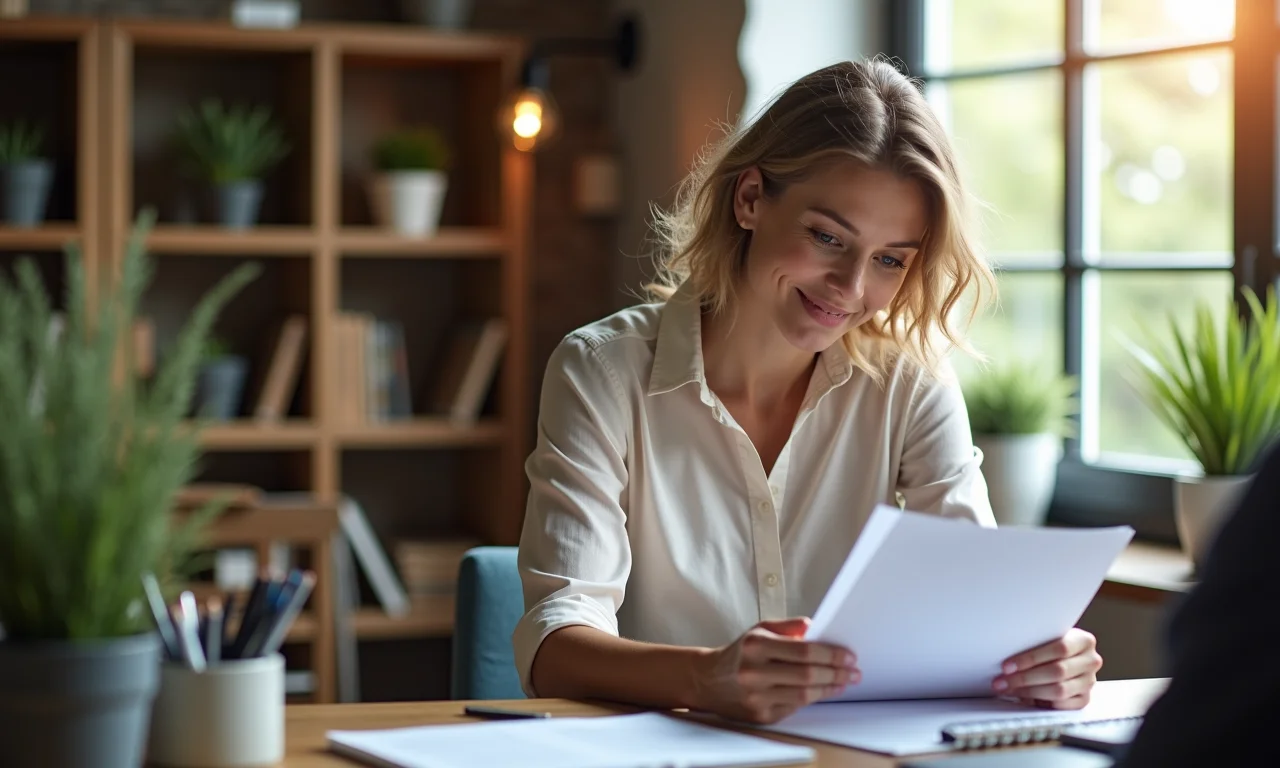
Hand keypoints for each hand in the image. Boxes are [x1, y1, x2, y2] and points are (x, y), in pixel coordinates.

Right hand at [692, 617, 858, 723]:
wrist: (709, 680)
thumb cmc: (741, 653)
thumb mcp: (760, 629)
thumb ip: (789, 626)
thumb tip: (816, 627)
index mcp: (756, 646)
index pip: (803, 651)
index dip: (831, 654)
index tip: (849, 655)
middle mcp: (754, 672)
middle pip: (807, 675)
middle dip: (836, 673)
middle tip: (853, 671)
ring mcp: (756, 696)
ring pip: (804, 695)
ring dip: (830, 688)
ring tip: (844, 681)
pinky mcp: (760, 715)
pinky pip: (795, 707)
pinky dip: (813, 698)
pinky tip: (825, 691)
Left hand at [994, 628, 1102, 709]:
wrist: (1064, 659)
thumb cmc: (1048, 646)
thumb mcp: (1046, 638)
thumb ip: (1035, 642)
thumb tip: (1005, 652)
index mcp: (1084, 641)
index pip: (1060, 648)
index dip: (1031, 658)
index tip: (1006, 666)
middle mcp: (1091, 661)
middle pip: (1058, 671)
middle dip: (1025, 678)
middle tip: (1001, 681)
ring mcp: (1089, 682)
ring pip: (1059, 690)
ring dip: (1028, 691)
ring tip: (1007, 689)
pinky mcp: (1084, 700)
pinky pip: (1062, 705)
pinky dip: (1040, 702)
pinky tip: (1022, 698)